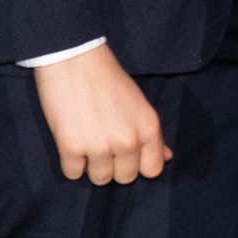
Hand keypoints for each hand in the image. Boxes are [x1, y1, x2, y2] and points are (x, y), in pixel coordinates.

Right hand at [33, 48, 168, 186]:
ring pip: (99, 179)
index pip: (152, 170)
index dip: (137, 164)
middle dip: (113, 165)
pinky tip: (70, 140)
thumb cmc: (106, 78)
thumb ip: (152, 135)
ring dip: (91, 165)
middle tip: (101, 142)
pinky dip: (70, 162)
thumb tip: (168, 158)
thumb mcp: (139, 104)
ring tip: (85, 139)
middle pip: (125, 178)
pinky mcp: (72, 147)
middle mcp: (128, 141)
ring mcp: (100, 146)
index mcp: (148, 128)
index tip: (125, 154)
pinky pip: (73, 173)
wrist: (73, 58)